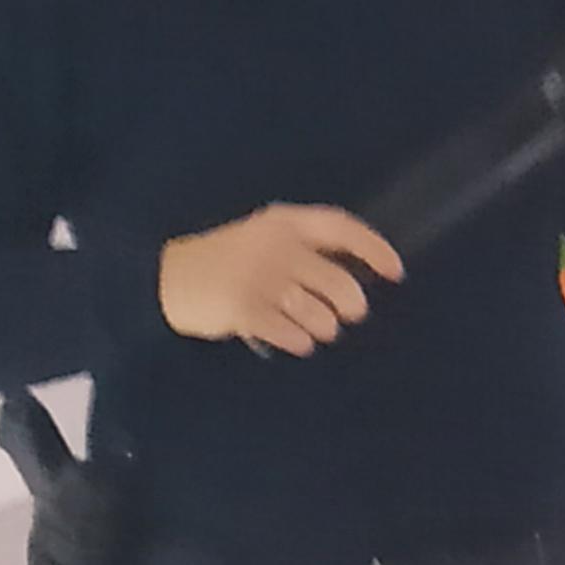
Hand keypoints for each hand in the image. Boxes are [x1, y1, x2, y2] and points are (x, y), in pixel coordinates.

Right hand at [157, 205, 402, 354]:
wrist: (168, 279)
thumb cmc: (229, 263)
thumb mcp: (266, 240)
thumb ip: (308, 251)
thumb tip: (361, 275)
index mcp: (284, 222)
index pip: (341, 227)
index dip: (374, 249)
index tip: (396, 272)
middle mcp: (275, 245)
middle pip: (340, 284)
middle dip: (351, 307)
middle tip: (346, 315)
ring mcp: (259, 277)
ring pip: (321, 316)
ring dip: (323, 329)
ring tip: (308, 327)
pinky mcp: (244, 308)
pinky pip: (293, 335)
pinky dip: (299, 342)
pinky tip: (290, 338)